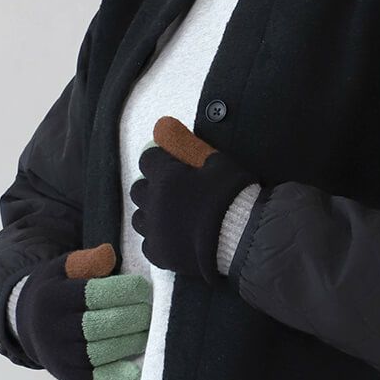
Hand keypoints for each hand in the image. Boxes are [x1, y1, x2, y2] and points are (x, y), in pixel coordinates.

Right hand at [14, 242, 151, 379]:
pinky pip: (98, 378)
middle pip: (102, 324)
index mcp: (53, 298)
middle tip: (151, 310)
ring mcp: (61, 356)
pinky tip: (137, 370)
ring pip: (104, 351)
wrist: (29, 325)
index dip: (124, 291)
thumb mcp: (64, 269)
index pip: (93, 294)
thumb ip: (86, 261)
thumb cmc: (58, 291)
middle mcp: (53, 329)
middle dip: (134, 316)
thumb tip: (108, 254)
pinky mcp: (70, 377)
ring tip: (147, 328)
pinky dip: (120, 376)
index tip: (143, 288)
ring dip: (132, 341)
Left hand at [129, 115, 260, 284]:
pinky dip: (158, 239)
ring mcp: (154, 231)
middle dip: (153, 187)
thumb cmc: (231, 195)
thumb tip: (162, 125)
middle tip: (176, 192)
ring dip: (152, 213)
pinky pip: (148, 243)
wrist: (241, 239)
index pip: (148, 160)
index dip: (162, 161)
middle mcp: (153, 203)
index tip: (177, 167)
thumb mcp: (216, 161)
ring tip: (173, 216)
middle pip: (139, 189)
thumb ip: (187, 144)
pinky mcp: (159, 254)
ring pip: (139, 217)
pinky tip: (174, 237)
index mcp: (165, 177)